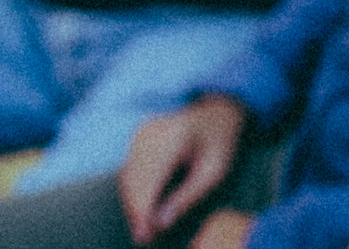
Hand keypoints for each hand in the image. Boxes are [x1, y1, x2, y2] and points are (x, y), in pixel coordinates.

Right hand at [119, 95, 246, 245]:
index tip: (145, 234)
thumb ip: (188, 196)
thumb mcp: (214, 171)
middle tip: (143, 238)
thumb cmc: (220, 143)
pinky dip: (133, 191)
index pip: (151, 177)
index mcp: (177, 136)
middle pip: (135, 179)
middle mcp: (155, 130)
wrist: (217, 112)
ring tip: (143, 228)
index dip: (143, 209)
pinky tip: (141, 209)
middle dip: (137, 211)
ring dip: (132, 204)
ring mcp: (144, 131)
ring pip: (128, 176)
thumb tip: (161, 223)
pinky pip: (130, 168)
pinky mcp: (139, 135)